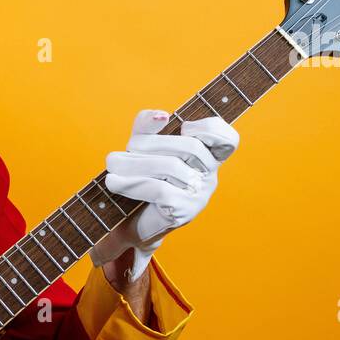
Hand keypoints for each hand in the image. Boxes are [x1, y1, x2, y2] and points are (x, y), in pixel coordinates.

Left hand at [92, 109, 238, 281]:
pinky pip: (159, 190)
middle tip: (125, 148)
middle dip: (152, 142)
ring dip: (135, 162)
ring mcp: (199, 195)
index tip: (184, 127)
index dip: (211, 128)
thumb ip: (149, 126)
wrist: (132, 223)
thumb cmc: (141, 178)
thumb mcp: (143, 147)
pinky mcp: (182, 212)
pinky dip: (132, 183)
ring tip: (112, 164)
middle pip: (190, 147)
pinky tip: (113, 182)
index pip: (227, 140)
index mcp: (207, 158)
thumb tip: (161, 116)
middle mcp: (209, 176)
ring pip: (172, 167)